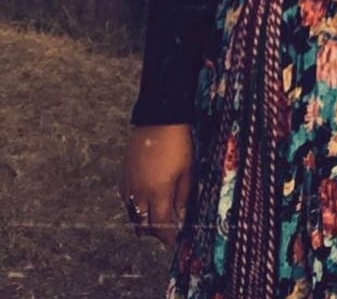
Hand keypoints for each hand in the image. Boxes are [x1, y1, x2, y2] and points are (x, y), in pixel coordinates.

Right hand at [119, 124, 193, 246]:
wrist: (158, 120)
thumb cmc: (178, 144)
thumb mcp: (187, 171)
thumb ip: (183, 196)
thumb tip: (181, 217)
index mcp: (158, 193)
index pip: (160, 226)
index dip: (167, 237)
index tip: (174, 241)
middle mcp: (139, 193)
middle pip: (143, 225)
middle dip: (155, 232)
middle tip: (167, 231)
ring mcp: (129, 185)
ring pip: (132, 215)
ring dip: (143, 220)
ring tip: (157, 217)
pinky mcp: (124, 176)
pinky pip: (126, 201)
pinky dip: (135, 207)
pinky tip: (145, 201)